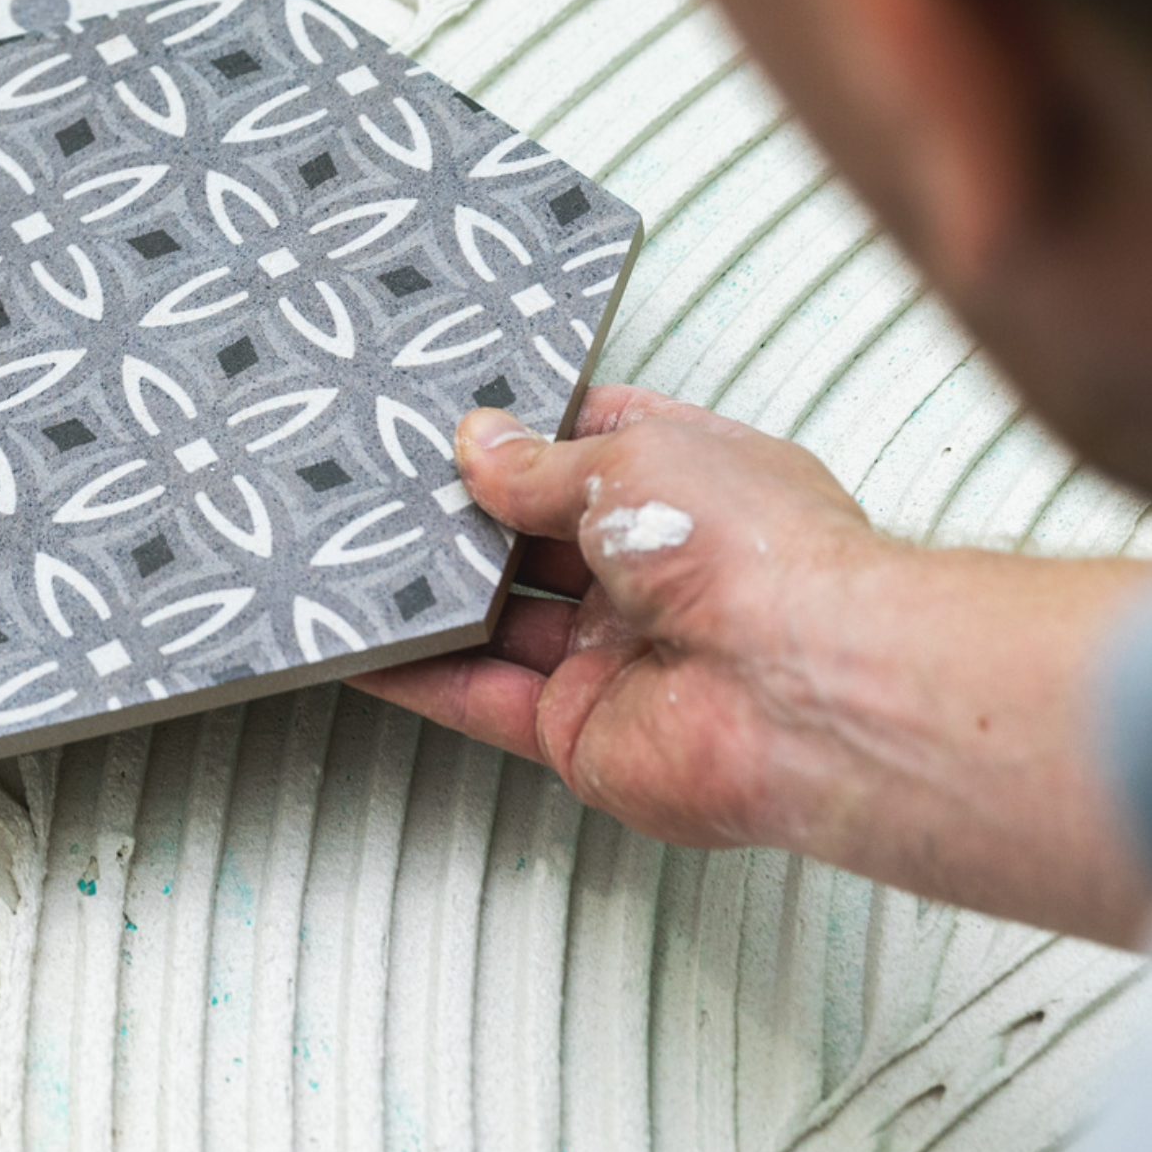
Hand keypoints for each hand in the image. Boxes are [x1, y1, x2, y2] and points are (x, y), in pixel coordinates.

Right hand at [350, 386, 1151, 945]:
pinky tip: (361, 646)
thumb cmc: (758, 552)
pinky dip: (416, 674)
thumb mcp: (629, 459)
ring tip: (348, 556)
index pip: (592, 449)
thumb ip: (536, 463)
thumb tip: (477, 443)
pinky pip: (479, 697)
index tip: (448, 421)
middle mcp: (657, 575)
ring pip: (497, 622)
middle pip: (533, 541)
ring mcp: (616, 656)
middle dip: (462, 519)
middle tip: (382, 489)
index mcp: (693, 487)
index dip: (522, 434)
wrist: (802, 687)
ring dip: (429, 596)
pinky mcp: (579, 731)